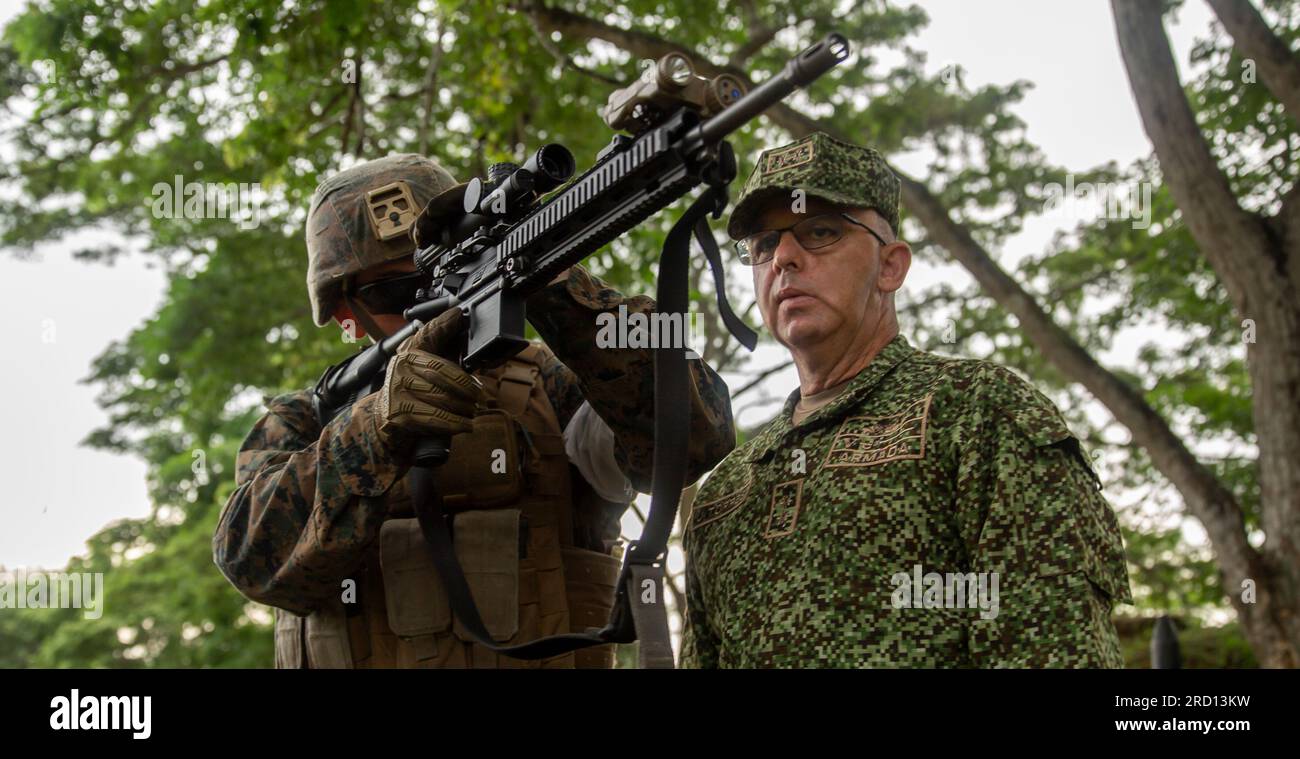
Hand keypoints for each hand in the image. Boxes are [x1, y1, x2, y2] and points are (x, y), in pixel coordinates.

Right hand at [374, 308, 481, 453]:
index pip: (427, 335)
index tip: (458, 314)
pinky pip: (435, 418)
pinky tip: (466, 424)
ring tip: (473, 409)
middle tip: (478, 393)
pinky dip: (455, 423)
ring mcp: (398, 391)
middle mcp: (400, 368)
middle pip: (440, 371)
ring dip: (463, 406)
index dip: (442, 325)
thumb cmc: (412, 389)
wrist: (382, 419)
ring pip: (441, 396)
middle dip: (465, 384)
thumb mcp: (425, 366)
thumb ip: (443, 349)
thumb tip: (464, 329)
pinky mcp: (400, 414)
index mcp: (408, 353)